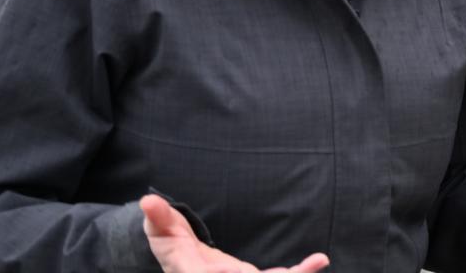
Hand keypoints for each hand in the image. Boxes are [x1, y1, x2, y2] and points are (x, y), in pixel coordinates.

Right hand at [142, 195, 328, 272]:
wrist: (189, 265)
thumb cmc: (173, 248)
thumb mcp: (163, 233)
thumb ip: (158, 218)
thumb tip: (147, 200)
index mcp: (193, 272)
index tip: (225, 271)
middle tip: (291, 271)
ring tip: (315, 263)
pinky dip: (298, 271)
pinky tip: (317, 261)